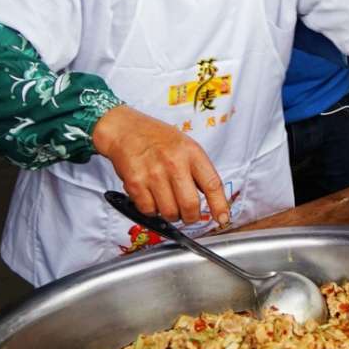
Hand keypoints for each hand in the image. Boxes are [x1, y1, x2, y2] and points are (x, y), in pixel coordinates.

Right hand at [92, 105, 228, 225]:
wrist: (126, 130)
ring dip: (171, 215)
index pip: (212, 184)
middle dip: (191, 217)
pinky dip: (152, 211)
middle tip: (188, 215)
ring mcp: (154, 174)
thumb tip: (210, 198)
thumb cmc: (158, 138)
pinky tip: (151, 197)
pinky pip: (149, 211)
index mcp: (192, 153)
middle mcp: (174, 164)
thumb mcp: (186, 146)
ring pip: (169, 213)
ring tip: (167, 202)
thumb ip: (197, 169)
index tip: (223, 218)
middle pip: (190, 205)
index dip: (219, 205)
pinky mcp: (135, 183)